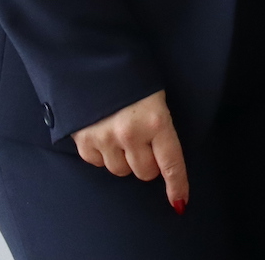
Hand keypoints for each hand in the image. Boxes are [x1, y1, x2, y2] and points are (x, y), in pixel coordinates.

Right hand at [70, 89, 188, 211]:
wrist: (92, 62)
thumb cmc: (131, 78)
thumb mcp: (155, 97)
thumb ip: (160, 127)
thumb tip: (164, 160)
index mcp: (156, 120)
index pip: (171, 162)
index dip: (177, 184)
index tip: (180, 202)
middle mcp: (131, 134)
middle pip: (145, 173)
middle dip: (148, 164)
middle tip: (144, 144)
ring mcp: (105, 138)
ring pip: (121, 171)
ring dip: (124, 160)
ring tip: (122, 135)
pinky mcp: (84, 141)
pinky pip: (98, 163)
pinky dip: (103, 155)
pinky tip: (104, 134)